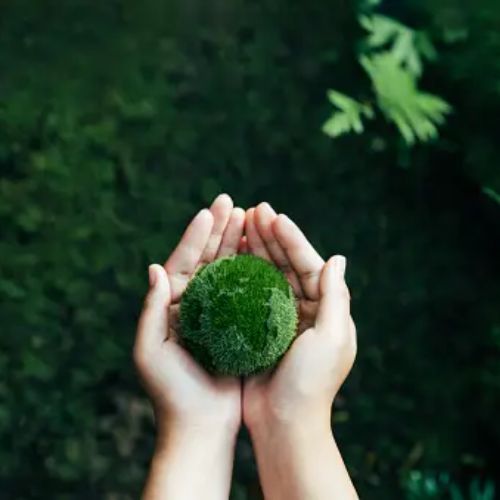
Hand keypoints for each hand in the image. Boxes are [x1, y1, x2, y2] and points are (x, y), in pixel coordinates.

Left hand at [134, 194, 244, 499]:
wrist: (200, 427)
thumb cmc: (172, 392)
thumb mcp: (150, 351)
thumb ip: (151, 310)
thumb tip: (154, 267)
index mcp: (170, 307)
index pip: (182, 263)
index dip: (195, 236)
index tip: (210, 211)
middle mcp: (193, 306)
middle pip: (206, 260)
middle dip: (219, 231)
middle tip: (232, 204)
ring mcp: (217, 315)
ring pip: (227, 272)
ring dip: (237, 245)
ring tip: (248, 219)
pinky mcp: (237, 327)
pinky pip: (246, 292)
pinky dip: (253, 271)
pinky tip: (263, 253)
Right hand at [243, 202, 357, 499]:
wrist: (285, 425)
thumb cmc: (311, 384)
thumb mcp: (332, 339)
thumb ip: (336, 297)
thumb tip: (338, 258)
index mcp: (326, 309)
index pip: (309, 264)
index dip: (292, 239)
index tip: (273, 216)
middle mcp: (305, 310)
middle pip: (287, 265)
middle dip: (271, 237)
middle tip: (253, 210)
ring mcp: (280, 318)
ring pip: (267, 276)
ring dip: (256, 250)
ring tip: (241, 224)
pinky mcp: (259, 329)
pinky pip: (250, 295)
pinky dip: (241, 274)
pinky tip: (228, 256)